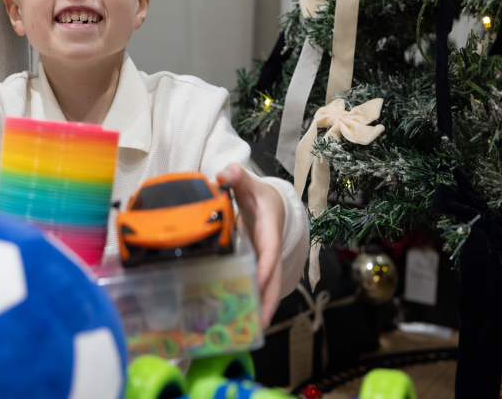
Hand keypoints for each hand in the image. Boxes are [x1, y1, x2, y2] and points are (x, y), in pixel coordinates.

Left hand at [216, 163, 284, 324]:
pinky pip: (260, 284)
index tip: (260, 280)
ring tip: (251, 329)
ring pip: (270, 285)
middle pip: (275, 276)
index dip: (266, 264)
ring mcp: (266, 257)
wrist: (269, 200)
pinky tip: (243, 316)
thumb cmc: (258, 193)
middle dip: (269, 299)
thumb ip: (237, 176)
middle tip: (260, 323)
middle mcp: (270, 246)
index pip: (270, 247)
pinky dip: (255, 300)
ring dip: (263, 306)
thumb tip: (225, 173)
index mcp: (268, 226)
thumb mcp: (248, 182)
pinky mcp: (260, 264)